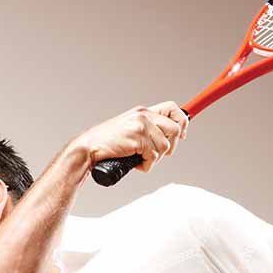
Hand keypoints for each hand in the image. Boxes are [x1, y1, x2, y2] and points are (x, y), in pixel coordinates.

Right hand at [71, 101, 188, 173]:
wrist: (89, 147)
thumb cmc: (108, 143)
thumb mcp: (130, 130)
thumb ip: (148, 129)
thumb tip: (170, 138)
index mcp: (143, 111)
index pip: (172, 108)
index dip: (182, 121)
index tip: (183, 134)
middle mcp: (144, 115)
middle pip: (176, 129)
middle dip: (171, 146)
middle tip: (156, 154)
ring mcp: (141, 125)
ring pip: (165, 146)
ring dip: (155, 158)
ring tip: (140, 159)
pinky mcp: (138, 138)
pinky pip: (154, 156)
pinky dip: (146, 165)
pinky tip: (135, 163)